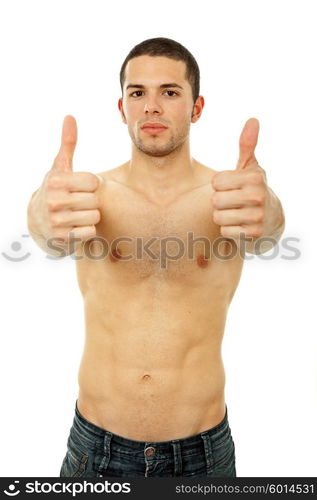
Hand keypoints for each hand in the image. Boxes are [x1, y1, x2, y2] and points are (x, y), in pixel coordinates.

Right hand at [28, 115, 101, 245]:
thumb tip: (70, 117)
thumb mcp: (59, 167)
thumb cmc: (55, 190)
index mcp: (56, 181)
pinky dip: (87, 231)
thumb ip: (68, 144)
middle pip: (95, 200)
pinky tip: (76, 227)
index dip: (91, 185)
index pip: (93, 181)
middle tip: (80, 203)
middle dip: (91, 202)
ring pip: (94, 217)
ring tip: (78, 215)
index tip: (81, 187)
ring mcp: (57, 221)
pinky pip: (90, 232)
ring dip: (91, 217)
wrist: (38, 222)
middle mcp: (54, 201)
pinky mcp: (62, 239)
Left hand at [211, 118, 269, 241]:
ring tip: (235, 214)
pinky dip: (228, 230)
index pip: (216, 181)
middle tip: (233, 202)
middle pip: (215, 199)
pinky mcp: (252, 235)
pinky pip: (225, 231)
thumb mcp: (251, 168)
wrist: (272, 221)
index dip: (220, 185)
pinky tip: (239, 226)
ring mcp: (256, 217)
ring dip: (223, 217)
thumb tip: (252, 120)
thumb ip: (247, 145)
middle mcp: (257, 196)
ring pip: (218, 216)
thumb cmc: (254, 190)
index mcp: (254, 178)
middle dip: (220, 202)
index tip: (231, 187)